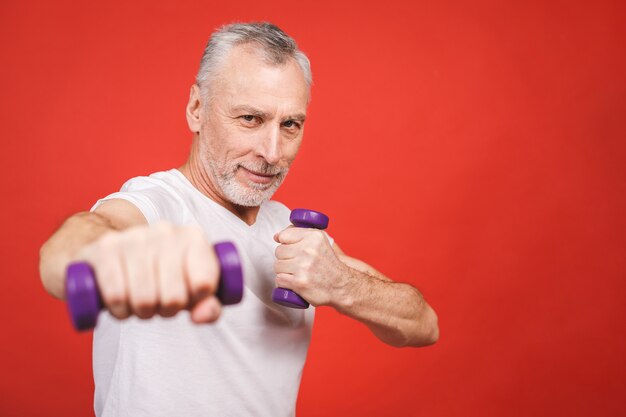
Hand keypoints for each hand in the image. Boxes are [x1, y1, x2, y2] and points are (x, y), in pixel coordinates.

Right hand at [73, 222, 221, 322]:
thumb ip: (209, 306)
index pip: (205, 283)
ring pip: (144, 299)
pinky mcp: (104, 249)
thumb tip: (202, 315)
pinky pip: (116, 295)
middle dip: (167, 310)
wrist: (112, 251)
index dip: (195, 300)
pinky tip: (121, 302)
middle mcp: (165, 231)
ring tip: (141, 300)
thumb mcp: (192, 289)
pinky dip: (119, 309)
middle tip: (160, 302)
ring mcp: (134, 237)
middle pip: (174, 297)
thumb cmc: (162, 274)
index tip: (188, 296)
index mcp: (193, 238)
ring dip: (142, 311)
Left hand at [273, 226, 346, 306]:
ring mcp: (303, 266)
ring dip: (284, 272)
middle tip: (297, 264)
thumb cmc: (328, 264)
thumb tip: (277, 236)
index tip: (291, 249)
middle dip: (285, 258)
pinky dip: (283, 283)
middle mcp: (308, 250)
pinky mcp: (299, 282)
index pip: (284, 235)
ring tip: (297, 273)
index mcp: (314, 237)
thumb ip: (300, 234)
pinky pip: (279, 280)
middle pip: (279, 251)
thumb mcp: (320, 241)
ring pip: (277, 266)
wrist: (341, 286)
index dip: (285, 244)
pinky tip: (294, 282)